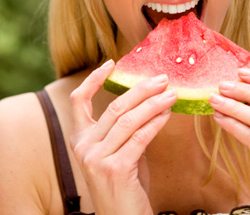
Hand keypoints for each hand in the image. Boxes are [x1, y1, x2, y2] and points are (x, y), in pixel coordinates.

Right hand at [69, 60, 177, 214]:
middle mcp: (83, 147)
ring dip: (153, 103)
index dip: (93, 79)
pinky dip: (155, 123)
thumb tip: (147, 100)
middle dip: (141, 89)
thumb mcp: (118, 153)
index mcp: (80, 139)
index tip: (111, 63)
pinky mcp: (115, 169)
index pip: (78, 101)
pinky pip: (139, 138)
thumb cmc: (125, 186)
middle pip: (114, 107)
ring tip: (171, 94)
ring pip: (128, 119)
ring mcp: (97, 159)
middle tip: (162, 79)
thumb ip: (124, 130)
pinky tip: (167, 114)